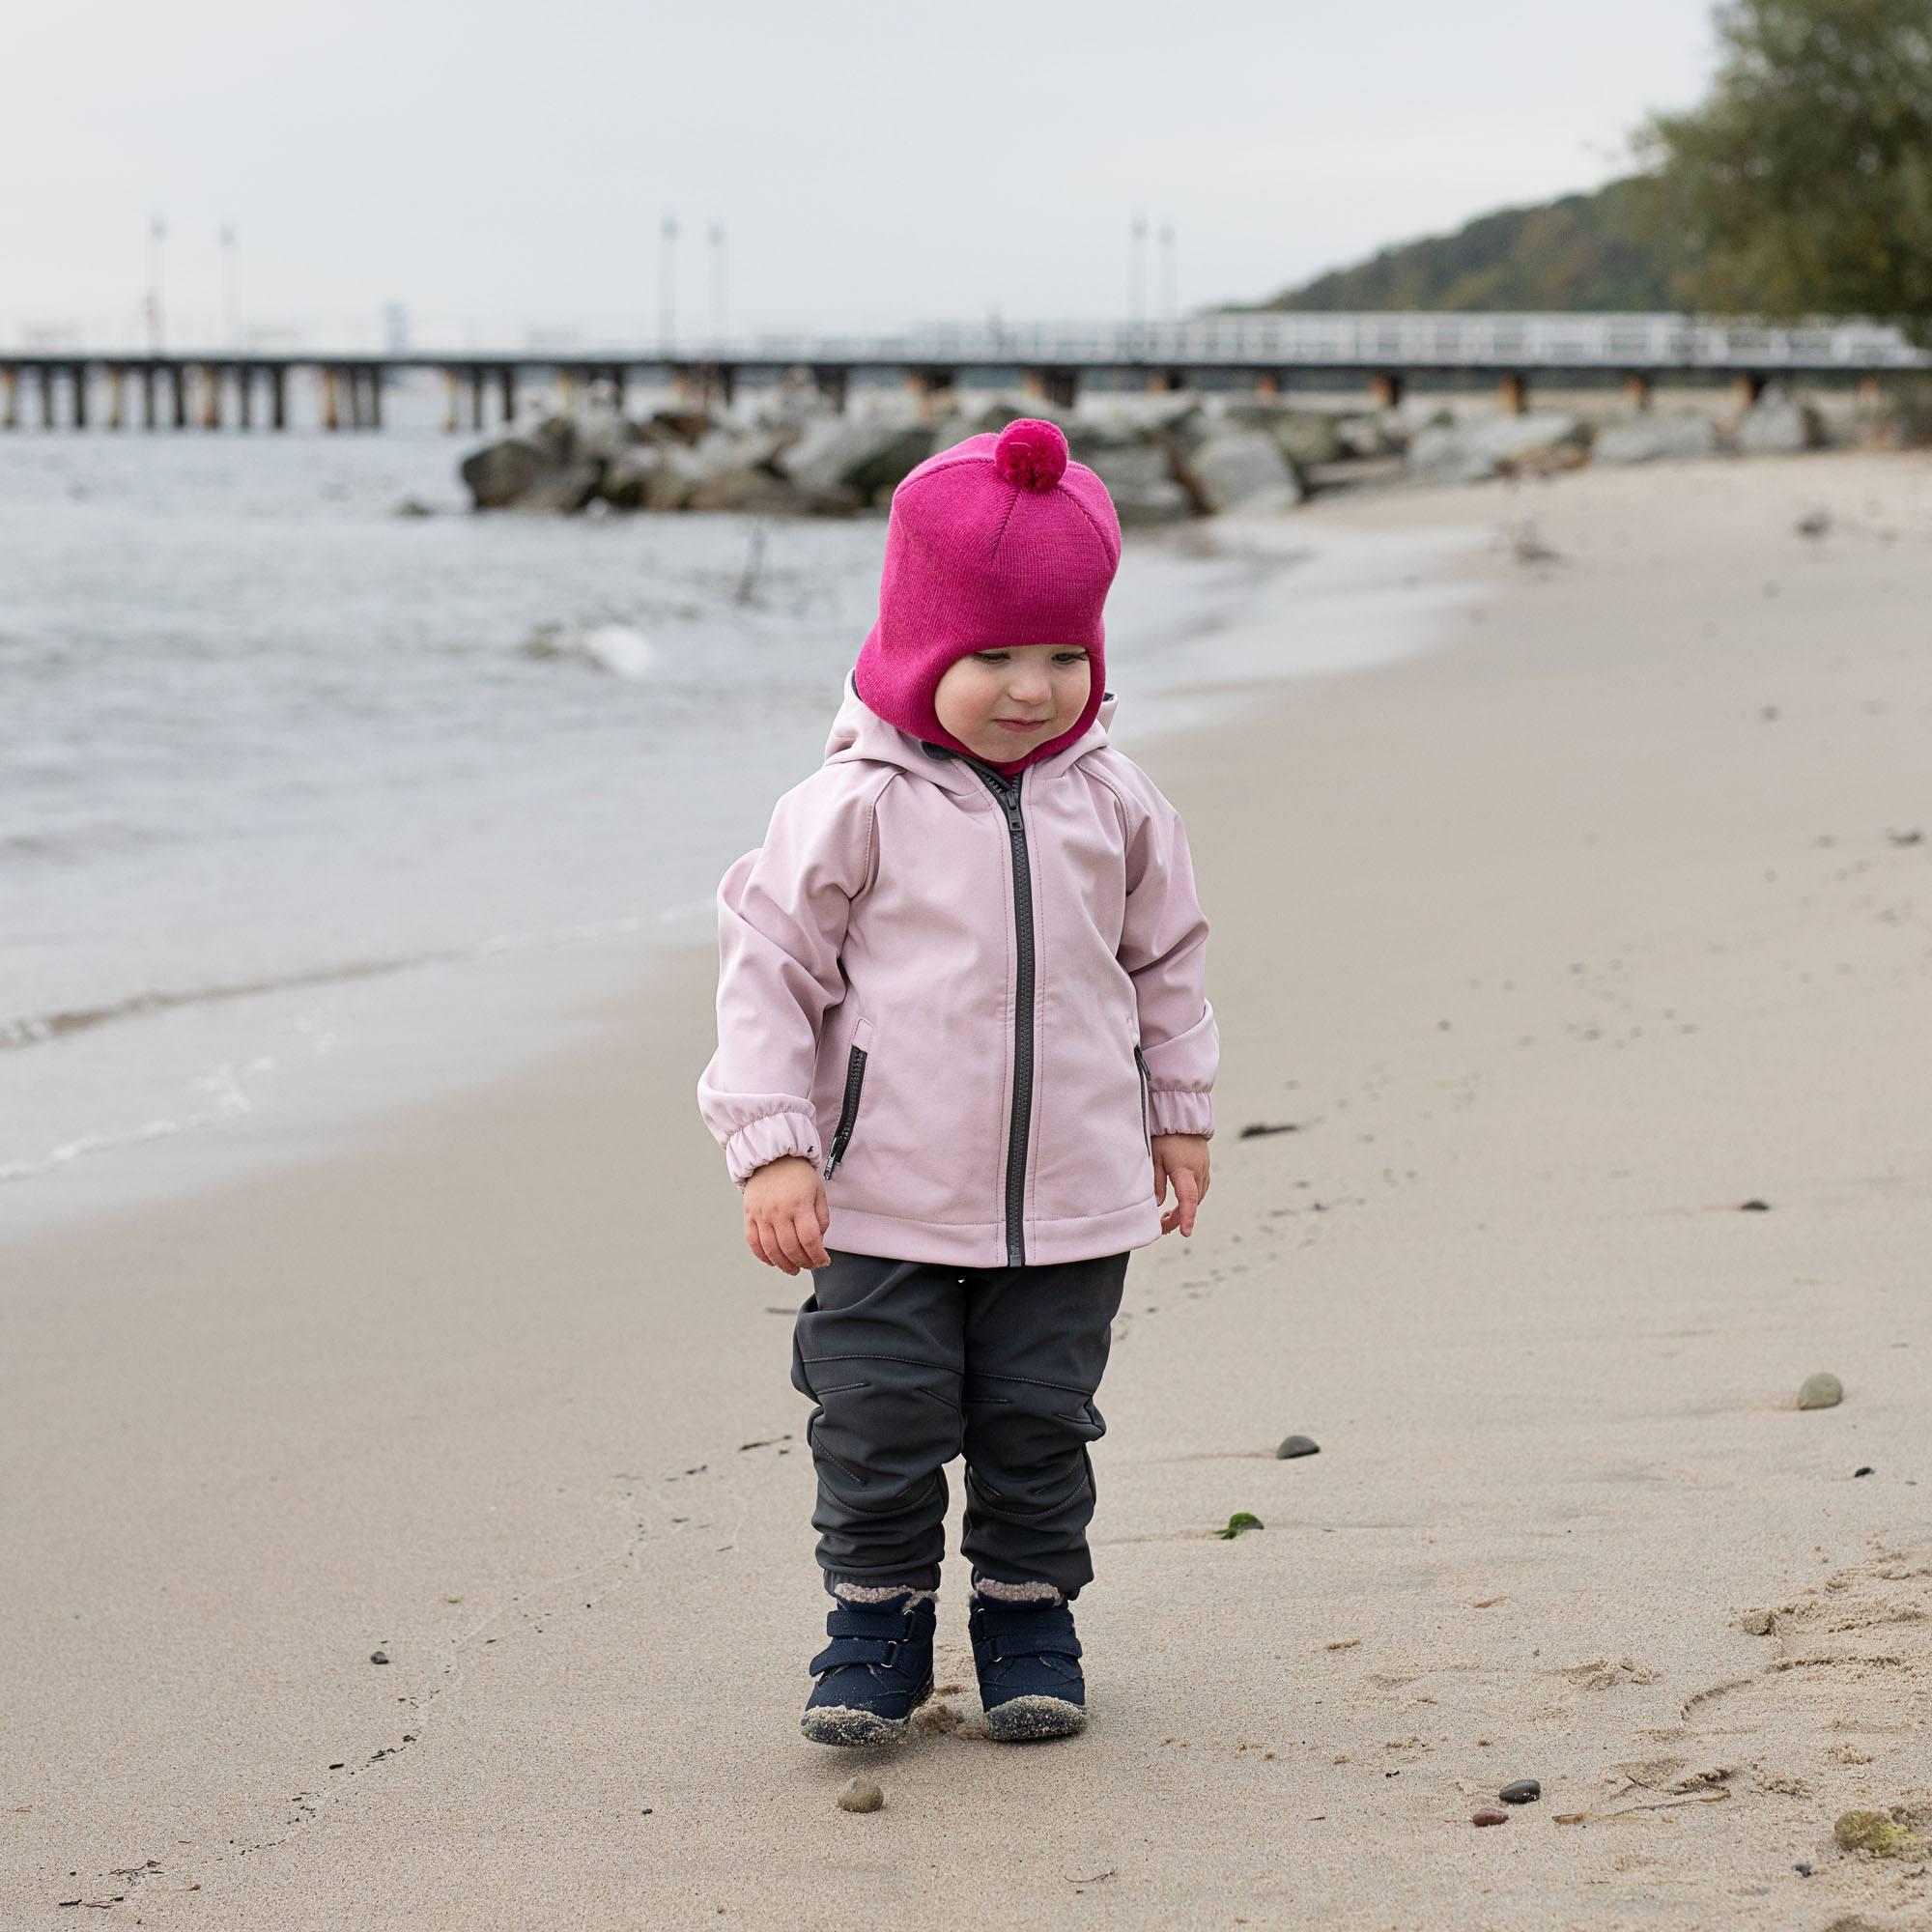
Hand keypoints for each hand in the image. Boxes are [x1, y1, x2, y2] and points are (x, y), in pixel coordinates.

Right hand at [742, 1155, 831, 1273]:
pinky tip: (773, 1261)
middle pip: (791, 1248)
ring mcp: (762, 1214)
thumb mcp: (818, 1191)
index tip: (823, 1261)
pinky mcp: (749, 1215)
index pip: (810, 1239)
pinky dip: (763, 1256)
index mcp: (799, 1204)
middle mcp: (779, 1211)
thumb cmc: (798, 1174)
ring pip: (771, 1249)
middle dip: (803, 1262)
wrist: (772, 1157)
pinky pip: (753, 1242)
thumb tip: (818, 1241)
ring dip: (784, 1264)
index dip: (818, 1256)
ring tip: (793, 1269)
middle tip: (810, 1266)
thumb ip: (821, 1218)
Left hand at [1152, 1133, 1209, 1236]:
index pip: (1188, 1198)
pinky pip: (1200, 1188)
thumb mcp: (1154, 1156)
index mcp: (1185, 1169)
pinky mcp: (1204, 1166)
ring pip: (1198, 1196)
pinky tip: (1179, 1202)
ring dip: (1185, 1208)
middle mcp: (1198, 1171)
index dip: (1186, 1217)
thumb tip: (1158, 1203)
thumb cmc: (1164, 1135)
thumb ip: (1156, 1181)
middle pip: (1193, 1202)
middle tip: (1162, 1227)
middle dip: (1179, 1217)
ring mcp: (1204, 1168)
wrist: (1181, 1117)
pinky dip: (1191, 1199)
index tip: (1185, 1232)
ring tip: (1167, 1217)